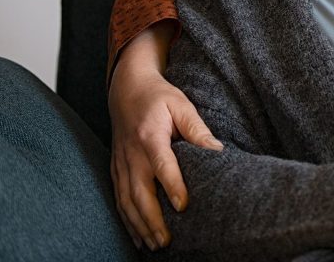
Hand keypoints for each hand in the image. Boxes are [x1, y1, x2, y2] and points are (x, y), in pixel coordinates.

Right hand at [109, 27, 222, 250]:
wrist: (126, 89)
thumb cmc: (158, 96)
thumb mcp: (181, 104)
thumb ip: (197, 128)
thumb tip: (218, 150)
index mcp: (150, 136)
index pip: (162, 165)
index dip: (172, 186)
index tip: (183, 206)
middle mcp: (132, 154)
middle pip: (139, 192)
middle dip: (152, 219)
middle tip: (167, 241)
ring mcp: (121, 163)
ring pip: (126, 201)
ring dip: (139, 225)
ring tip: (154, 245)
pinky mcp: (116, 169)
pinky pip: (118, 199)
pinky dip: (126, 220)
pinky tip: (137, 237)